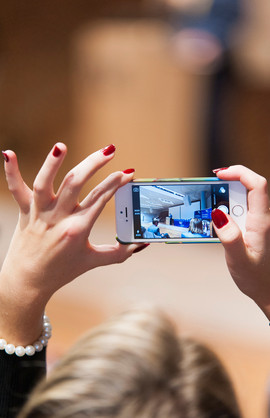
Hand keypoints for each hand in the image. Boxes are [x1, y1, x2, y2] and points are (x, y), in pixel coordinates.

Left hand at [0, 143, 144, 343]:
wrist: (28, 282)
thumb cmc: (61, 271)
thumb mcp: (93, 261)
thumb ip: (119, 253)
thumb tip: (141, 244)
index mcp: (77, 230)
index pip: (100, 199)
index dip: (116, 183)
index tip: (128, 172)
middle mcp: (57, 219)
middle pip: (75, 184)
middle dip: (94, 164)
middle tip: (110, 151)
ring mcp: (39, 214)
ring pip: (44, 184)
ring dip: (52, 164)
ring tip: (61, 146)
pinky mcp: (24, 212)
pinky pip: (16, 190)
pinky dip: (11, 172)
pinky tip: (9, 153)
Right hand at [211, 166, 269, 319]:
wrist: (267, 290)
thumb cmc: (257, 278)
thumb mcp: (239, 260)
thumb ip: (229, 237)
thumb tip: (218, 212)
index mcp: (262, 223)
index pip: (257, 186)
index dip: (239, 173)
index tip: (220, 174)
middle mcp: (262, 218)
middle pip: (249, 188)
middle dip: (228, 184)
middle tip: (209, 194)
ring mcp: (257, 222)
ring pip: (243, 198)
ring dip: (225, 199)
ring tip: (211, 211)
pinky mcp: (252, 227)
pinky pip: (240, 211)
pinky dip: (226, 210)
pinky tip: (218, 223)